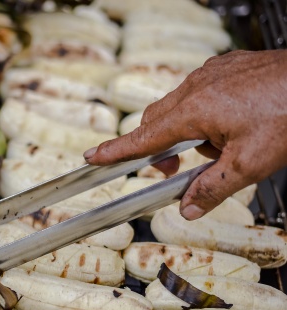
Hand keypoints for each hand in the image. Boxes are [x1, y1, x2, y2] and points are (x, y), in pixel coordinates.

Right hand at [83, 50, 286, 220]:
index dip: (116, 150)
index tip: (93, 157)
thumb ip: (212, 188)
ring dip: (188, 132)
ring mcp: (211, 74)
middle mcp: (197, 87)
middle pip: (157, 121)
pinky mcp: (226, 68)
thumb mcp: (251, 163)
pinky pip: (201, 93)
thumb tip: (187, 208)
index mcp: (195, 110)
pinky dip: (205, 114)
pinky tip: (234, 124)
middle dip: (158, 148)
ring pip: (180, 108)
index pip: (143, 137)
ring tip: (221, 147)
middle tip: (173, 171)